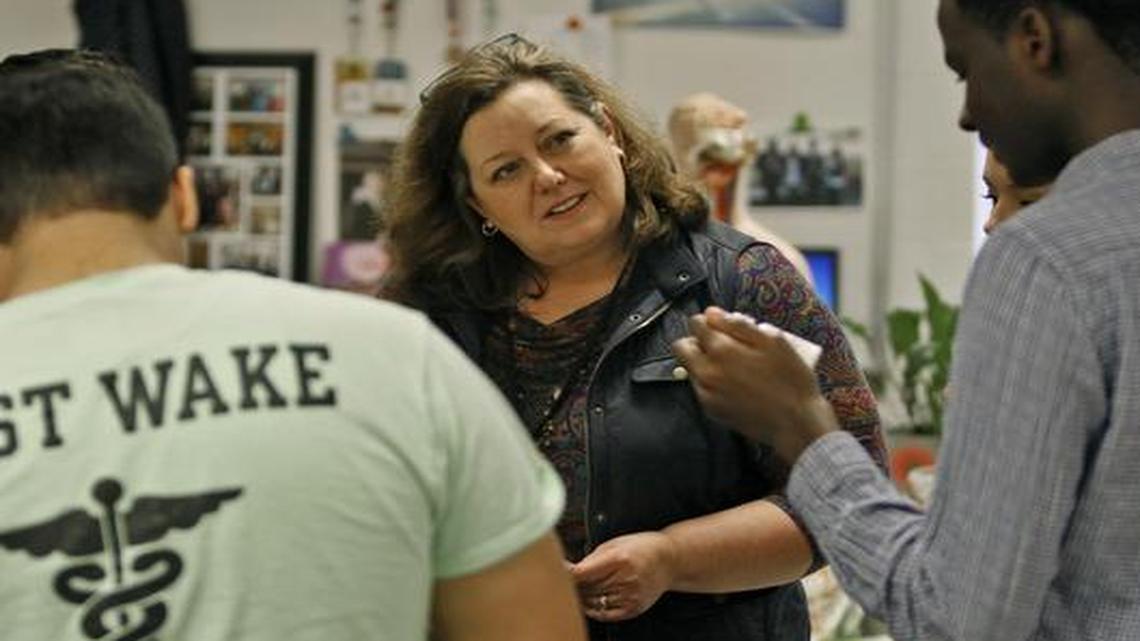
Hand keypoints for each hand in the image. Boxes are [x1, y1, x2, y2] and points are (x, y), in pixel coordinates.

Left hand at [569, 531, 674, 621]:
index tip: (556, 569)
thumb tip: (568, 571)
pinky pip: (604, 614)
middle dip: (573, 584)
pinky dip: (593, 608)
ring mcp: (630, 597)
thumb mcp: (614, 544)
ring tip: (581, 586)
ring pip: (592, 602)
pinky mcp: (633, 609)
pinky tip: (591, 598)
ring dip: (582, 596)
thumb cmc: (640, 547)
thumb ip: (591, 559)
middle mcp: (626, 580)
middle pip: (585, 589)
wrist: (669, 560)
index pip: (581, 573)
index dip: (565, 573)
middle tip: (565, 577)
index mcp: (619, 559)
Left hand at [671, 306, 837, 461]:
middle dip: (697, 341)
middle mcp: (706, 371)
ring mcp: (706, 393)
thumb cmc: (790, 380)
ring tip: (733, 367)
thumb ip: (738, 324)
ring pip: (691, 368)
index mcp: (721, 350)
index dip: (709, 321)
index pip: (695, 324)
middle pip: (682, 347)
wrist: (794, 423)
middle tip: (723, 345)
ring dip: (704, 362)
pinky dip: (711, 382)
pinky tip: (734, 384)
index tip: (723, 325)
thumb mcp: (774, 341)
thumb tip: (712, 313)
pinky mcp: (710, 410)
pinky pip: (700, 388)